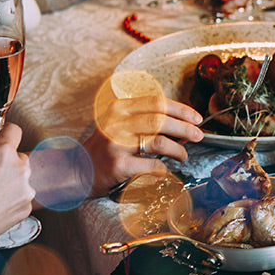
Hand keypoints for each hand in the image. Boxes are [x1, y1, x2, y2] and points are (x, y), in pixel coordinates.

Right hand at [0, 123, 32, 274]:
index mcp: (2, 154)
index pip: (14, 131)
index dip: (4, 134)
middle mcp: (20, 169)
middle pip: (18, 156)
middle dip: (5, 162)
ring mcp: (26, 190)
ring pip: (21, 177)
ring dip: (9, 181)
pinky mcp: (27, 207)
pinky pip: (21, 195)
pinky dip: (11, 198)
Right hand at [83, 95, 203, 197]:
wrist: (75, 171)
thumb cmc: (103, 149)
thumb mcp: (120, 126)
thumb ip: (146, 123)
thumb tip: (183, 127)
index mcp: (119, 108)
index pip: (157, 103)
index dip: (181, 109)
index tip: (196, 118)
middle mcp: (117, 122)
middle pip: (161, 120)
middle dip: (185, 128)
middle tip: (199, 136)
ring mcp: (116, 143)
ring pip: (159, 141)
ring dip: (178, 150)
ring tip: (183, 156)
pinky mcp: (119, 165)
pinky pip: (152, 165)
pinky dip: (163, 169)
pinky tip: (165, 170)